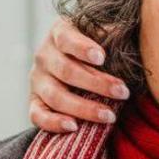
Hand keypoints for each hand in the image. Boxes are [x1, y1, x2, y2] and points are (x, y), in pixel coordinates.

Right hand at [29, 17, 130, 132]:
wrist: (73, 60)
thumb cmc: (96, 44)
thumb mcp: (101, 33)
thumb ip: (110, 32)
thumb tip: (123, 31)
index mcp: (59, 32)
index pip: (67, 39)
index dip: (83, 48)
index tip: (102, 57)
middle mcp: (44, 56)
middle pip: (66, 71)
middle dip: (97, 83)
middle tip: (123, 92)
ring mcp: (37, 81)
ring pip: (56, 96)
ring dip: (84, 108)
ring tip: (110, 115)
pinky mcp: (35, 102)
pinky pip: (38, 115)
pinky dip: (54, 123)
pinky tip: (74, 127)